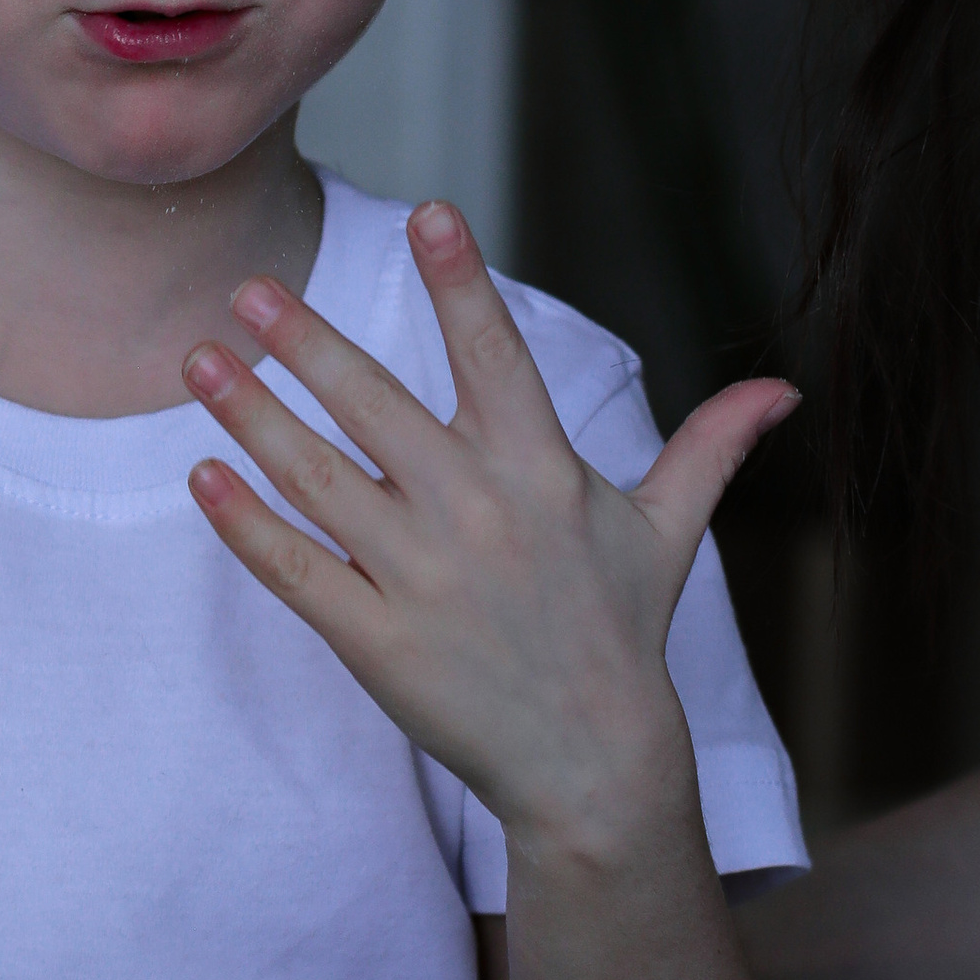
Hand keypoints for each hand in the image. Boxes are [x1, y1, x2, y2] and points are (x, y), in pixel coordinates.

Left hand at [179, 200, 795, 856]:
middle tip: (246, 288)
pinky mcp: (377, 641)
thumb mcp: (666, 532)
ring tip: (198, 360)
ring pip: (318, 479)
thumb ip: (708, 448)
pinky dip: (245, 524)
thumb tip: (781, 389)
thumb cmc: (621, 635)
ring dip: (250, 417)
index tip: (428, 212)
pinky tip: (204, 477)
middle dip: (305, 343)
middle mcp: (479, 514)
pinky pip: (297, 569)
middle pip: (375, 407)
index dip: (463, 282)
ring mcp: (423, 579)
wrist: (593, 767)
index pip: (497, 355)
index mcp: (542, 471)